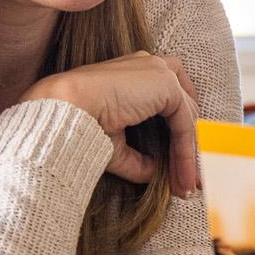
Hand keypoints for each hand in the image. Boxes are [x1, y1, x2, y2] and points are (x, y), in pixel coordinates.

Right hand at [23, 50, 199, 192]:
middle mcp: (151, 67)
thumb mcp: (116, 145)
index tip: (181, 171)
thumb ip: (139, 158)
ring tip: (186, 188)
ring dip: (188, 156)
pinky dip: (185, 152)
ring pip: (187, 120)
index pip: (172, 104)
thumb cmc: (79, 124)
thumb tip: (155, 174)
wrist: (64, 109)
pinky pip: (185, 125)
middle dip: (189, 150)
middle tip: (190, 183)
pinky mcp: (165, 84)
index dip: (180, 139)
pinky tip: (183, 177)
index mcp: (137, 73)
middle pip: (185, 112)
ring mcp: (159, 72)